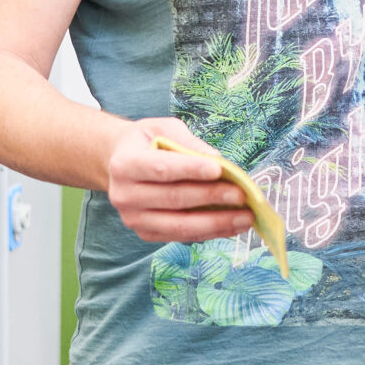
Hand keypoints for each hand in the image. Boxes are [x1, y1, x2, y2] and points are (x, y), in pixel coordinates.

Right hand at [106, 118, 254, 242]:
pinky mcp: (146, 234)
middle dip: (212, 197)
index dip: (191, 169)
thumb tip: (216, 159)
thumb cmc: (146, 142)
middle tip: (242, 195)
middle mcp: (124, 195)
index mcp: (125, 164)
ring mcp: (134, 219)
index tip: (220, 169)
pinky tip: (232, 226)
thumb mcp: (162, 128)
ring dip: (217, 223)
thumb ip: (188, 142)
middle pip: (174, 199)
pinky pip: (182, 236)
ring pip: (180, 225)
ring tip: (245, 217)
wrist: (119, 163)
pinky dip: (210, 232)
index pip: (162, 168)